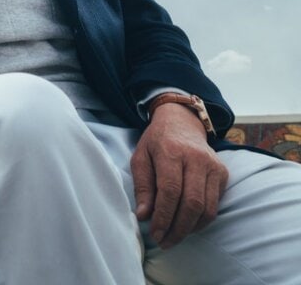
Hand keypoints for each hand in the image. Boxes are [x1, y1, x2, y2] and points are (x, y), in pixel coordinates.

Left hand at [131, 103, 228, 248]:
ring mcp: (212, 165)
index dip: (163, 216)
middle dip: (177, 228)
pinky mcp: (222, 173)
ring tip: (174, 236)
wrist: (182, 122)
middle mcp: (196, 157)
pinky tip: (187, 225)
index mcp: (171, 150)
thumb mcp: (141, 157)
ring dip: (190, 229)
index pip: (170, 190)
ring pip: (206, 208)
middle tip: (164, 241)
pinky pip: (215, 206)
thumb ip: (142, 186)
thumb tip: (144, 216)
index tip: (155, 233)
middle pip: (191, 203)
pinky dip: (201, 221)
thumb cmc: (157, 142)